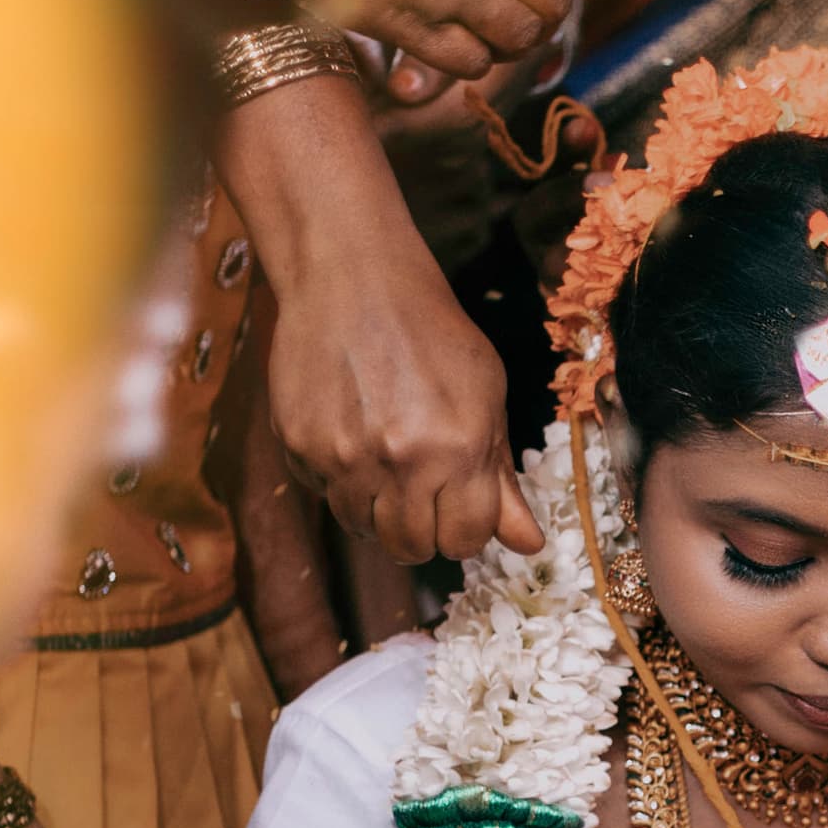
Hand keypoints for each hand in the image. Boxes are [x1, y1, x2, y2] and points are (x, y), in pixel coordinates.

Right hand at [260, 203, 537, 563]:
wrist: (351, 279)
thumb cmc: (430, 333)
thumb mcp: (486, 397)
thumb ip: (501, 477)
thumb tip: (528, 545)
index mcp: (458, 449)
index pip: (465, 540)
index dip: (466, 529)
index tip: (460, 508)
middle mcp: (400, 461)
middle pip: (412, 548)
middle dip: (423, 531)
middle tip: (423, 492)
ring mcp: (343, 457)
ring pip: (364, 529)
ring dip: (379, 510)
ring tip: (386, 463)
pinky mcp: (299, 447)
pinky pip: (324, 494)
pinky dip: (340, 481)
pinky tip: (351, 435)